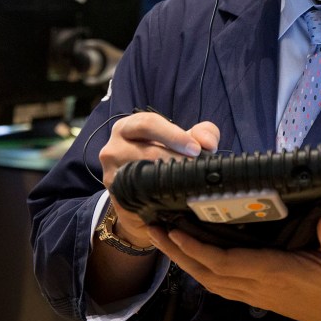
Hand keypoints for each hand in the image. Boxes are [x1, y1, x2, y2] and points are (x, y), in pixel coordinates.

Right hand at [99, 112, 219, 246]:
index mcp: (128, 127)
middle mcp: (114, 147)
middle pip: (147, 151)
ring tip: (188, 181)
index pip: (149, 124)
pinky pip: (137, 194)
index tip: (196, 149)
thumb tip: (208, 143)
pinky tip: (173, 197)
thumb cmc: (164, 156)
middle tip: (196, 168)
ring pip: (142, 174)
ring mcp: (112, 173)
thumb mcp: (183, 140)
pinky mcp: (116, 195)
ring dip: (169, 179)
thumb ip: (202, 134)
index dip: (174, 135)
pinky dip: (157, 195)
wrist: (145, 189)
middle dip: (176, 160)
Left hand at [151, 210, 320, 320]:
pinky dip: (202, 269)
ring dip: (184, 260)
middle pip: (206, 271)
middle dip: (177, 251)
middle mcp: (257, 286)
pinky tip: (194, 257)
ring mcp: (256, 294)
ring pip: (209, 280)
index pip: (224, 262)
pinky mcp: (259, 296)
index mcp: (272, 273)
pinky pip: (221, 284)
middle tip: (153, 228)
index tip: (174, 228)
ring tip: (165, 238)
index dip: (196, 247)